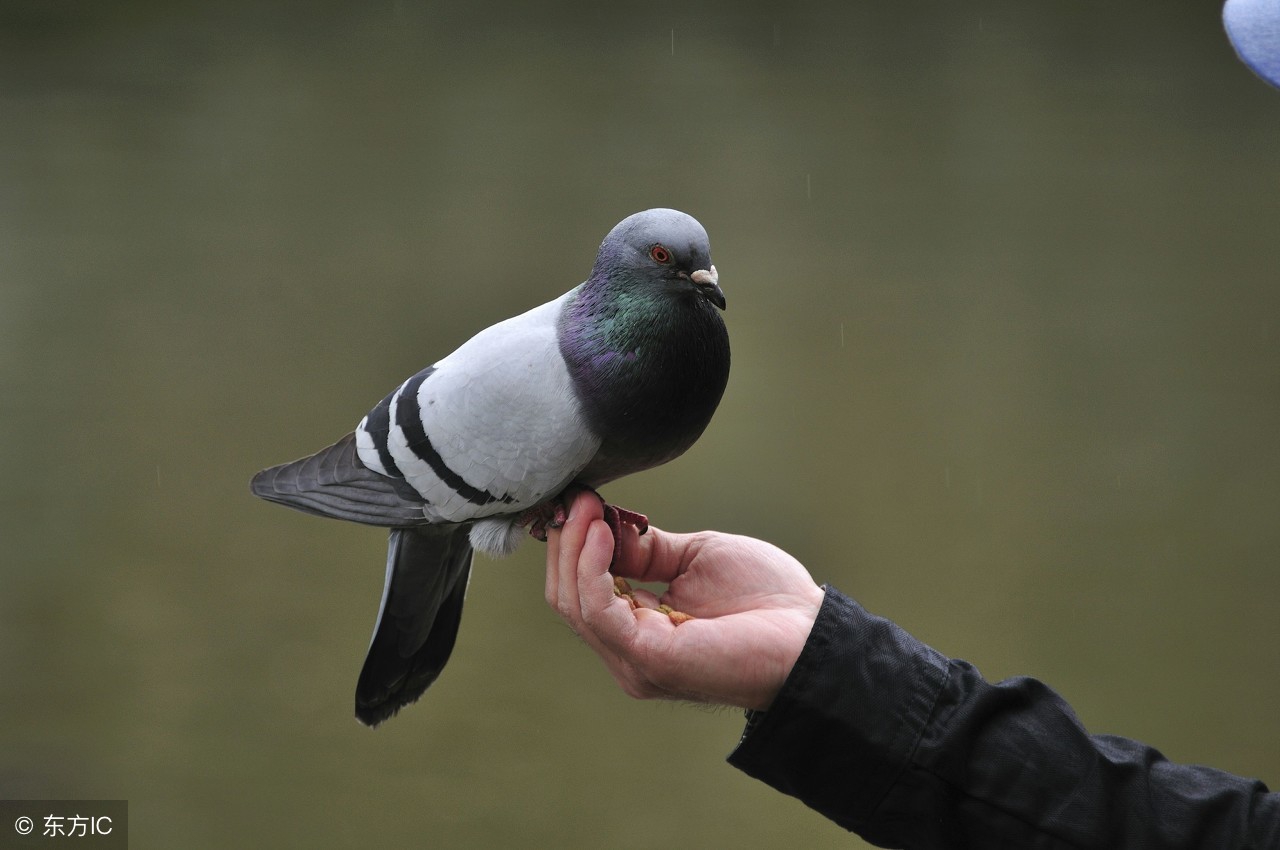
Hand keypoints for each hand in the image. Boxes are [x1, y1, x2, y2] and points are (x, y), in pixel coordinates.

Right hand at [545, 491, 824, 710]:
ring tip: (587, 507)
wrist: (810, 633)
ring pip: (573, 602)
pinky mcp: (647, 658)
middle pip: (566, 596)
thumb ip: (646, 550)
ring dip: (574, 546)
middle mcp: (629, 653)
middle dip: (567, 540)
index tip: (579, 497)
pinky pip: (598, 609)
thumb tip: (601, 525)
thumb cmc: (767, 600)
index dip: (573, 542)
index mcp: (640, 631)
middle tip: (578, 496)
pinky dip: (591, 566)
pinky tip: (601, 532)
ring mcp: (635, 660)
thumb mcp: (695, 557)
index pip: (580, 590)